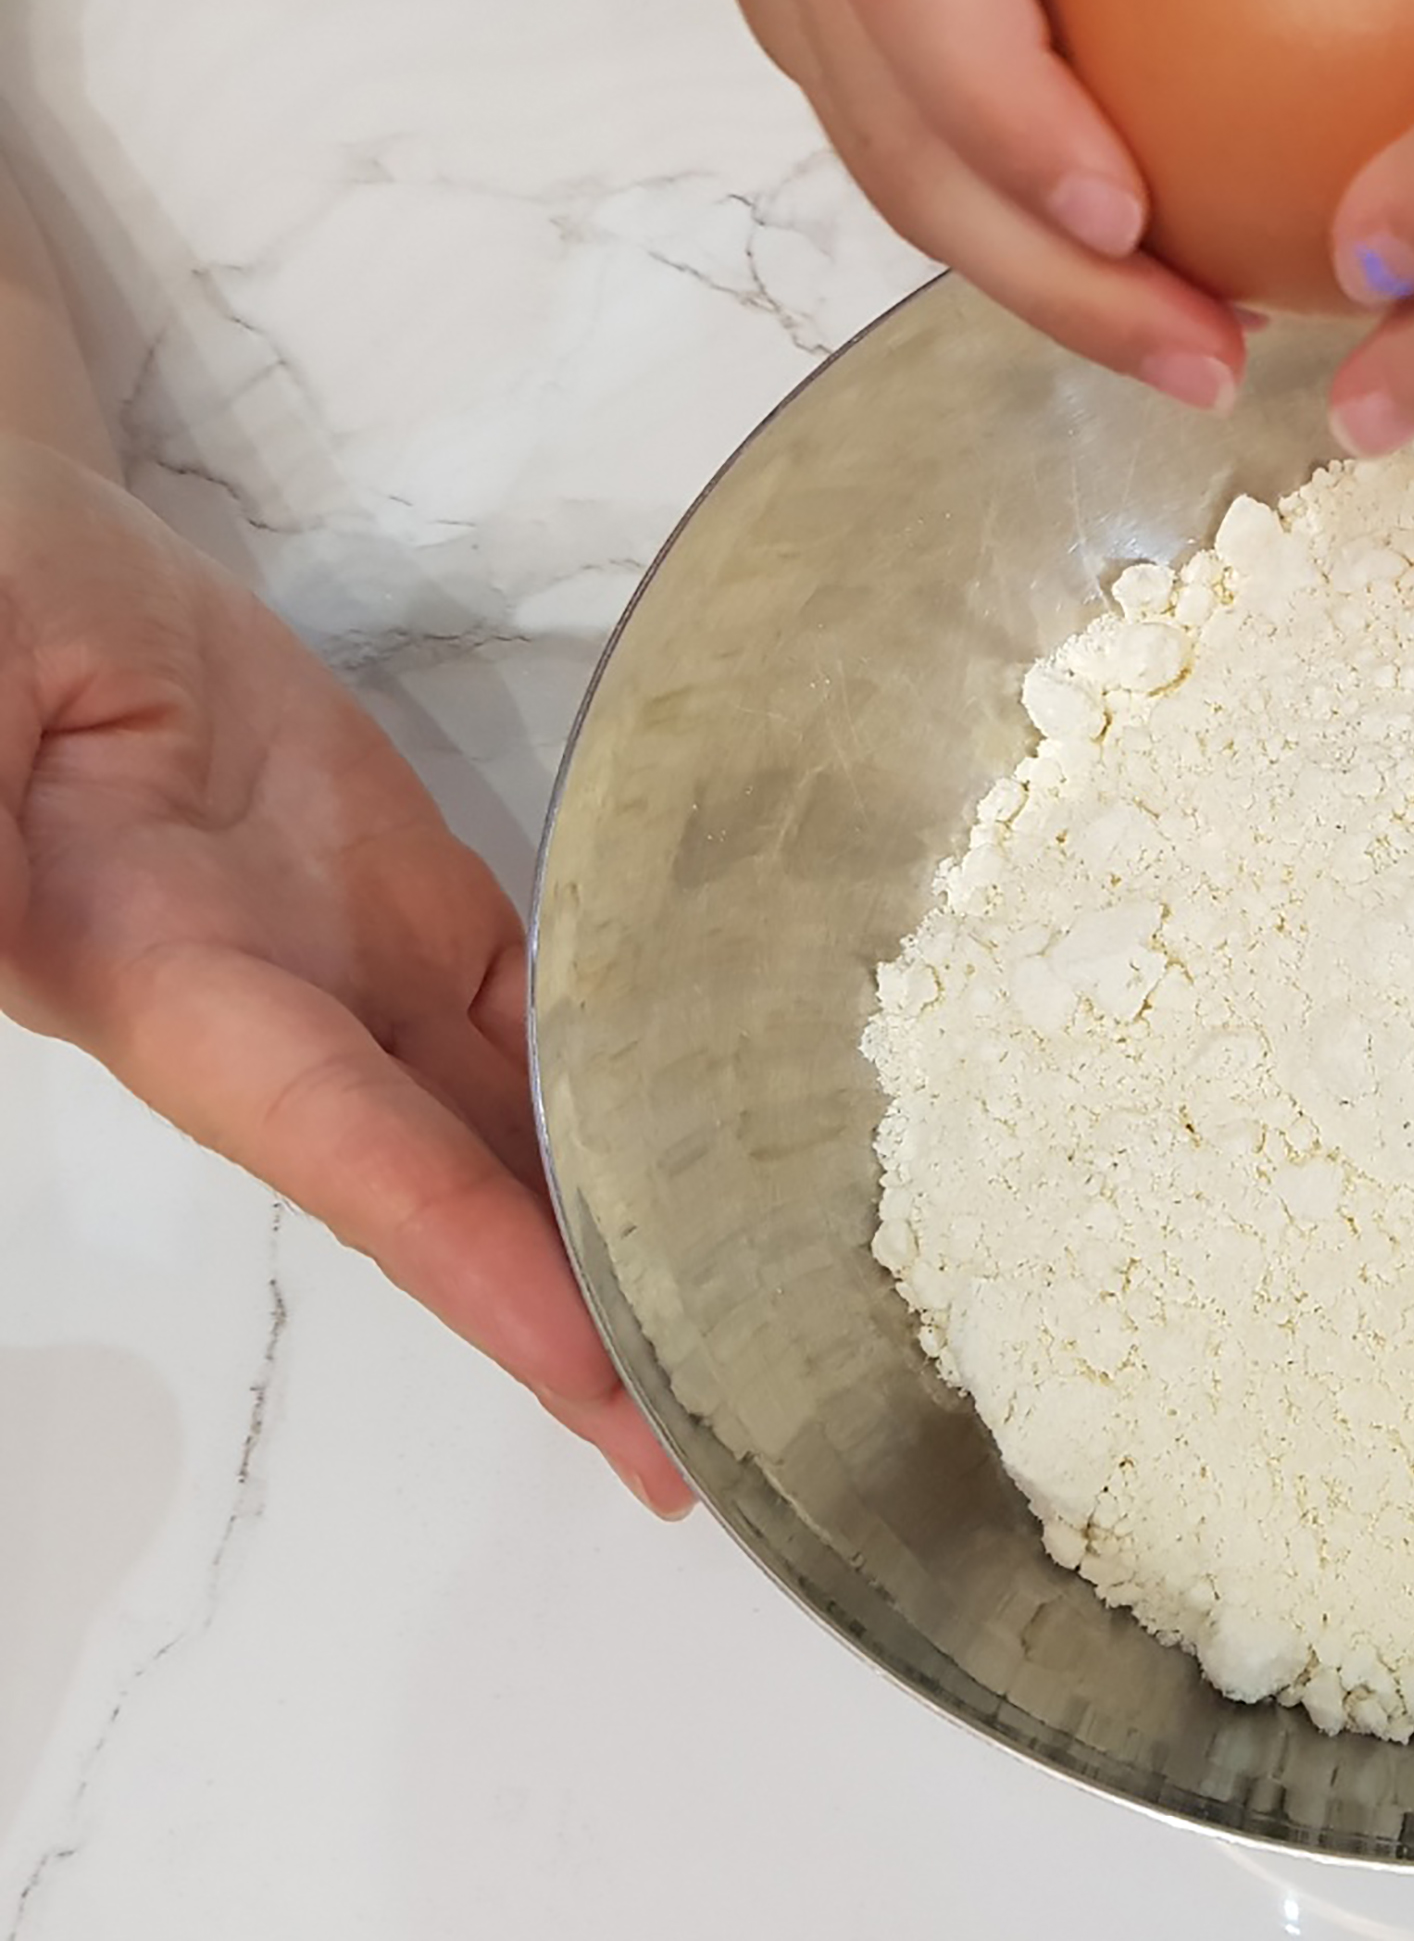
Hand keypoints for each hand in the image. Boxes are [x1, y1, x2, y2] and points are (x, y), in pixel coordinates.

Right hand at [0, 442, 689, 1517]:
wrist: (41, 570)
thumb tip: (1, 917)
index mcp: (176, 993)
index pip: (354, 1159)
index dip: (474, 1267)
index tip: (587, 1371)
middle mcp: (286, 1017)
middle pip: (453, 1200)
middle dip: (566, 1332)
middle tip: (699, 1452)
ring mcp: (363, 965)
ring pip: (513, 1128)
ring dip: (610, 1243)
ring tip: (732, 1353)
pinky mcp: (423, 902)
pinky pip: (546, 1013)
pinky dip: (627, 1094)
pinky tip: (713, 1161)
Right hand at [669, 0, 1413, 409]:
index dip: (1003, 107)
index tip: (1129, 221)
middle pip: (887, 120)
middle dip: (1039, 276)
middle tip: (1204, 361)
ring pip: (882, 161)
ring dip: (1036, 286)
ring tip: (1195, 355)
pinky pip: (902, 143)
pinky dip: (1019, 230)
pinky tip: (1151, 280)